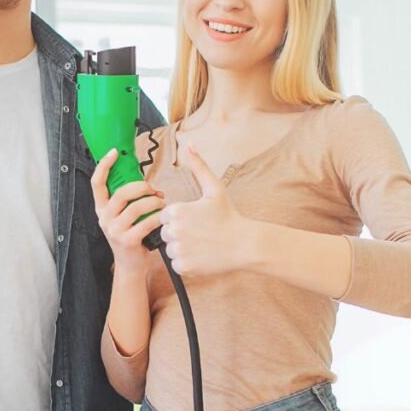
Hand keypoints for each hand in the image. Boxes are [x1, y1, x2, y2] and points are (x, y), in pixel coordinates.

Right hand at [91, 148, 164, 266]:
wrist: (131, 265)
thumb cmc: (132, 236)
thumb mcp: (124, 216)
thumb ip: (130, 200)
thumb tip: (148, 185)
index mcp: (102, 208)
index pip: (97, 183)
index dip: (104, 165)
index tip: (114, 152)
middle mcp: (104, 218)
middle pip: (122, 192)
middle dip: (142, 187)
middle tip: (153, 190)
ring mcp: (114, 230)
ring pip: (136, 206)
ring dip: (154, 202)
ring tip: (162, 203)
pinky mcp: (127, 240)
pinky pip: (146, 222)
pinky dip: (158, 217)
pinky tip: (163, 217)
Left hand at [160, 145, 253, 275]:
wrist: (244, 244)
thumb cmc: (229, 215)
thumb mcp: (214, 188)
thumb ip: (198, 166)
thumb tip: (189, 144)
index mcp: (176, 211)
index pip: (165, 216)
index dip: (181, 218)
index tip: (197, 220)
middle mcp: (173, 230)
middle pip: (165, 233)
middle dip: (180, 233)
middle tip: (201, 232)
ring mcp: (178, 250)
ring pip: (170, 249)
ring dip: (182, 248)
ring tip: (202, 243)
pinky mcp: (183, 266)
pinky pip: (176, 263)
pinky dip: (187, 262)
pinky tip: (202, 255)